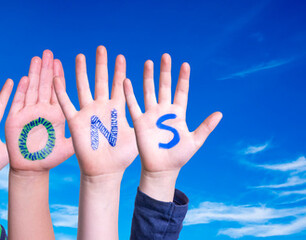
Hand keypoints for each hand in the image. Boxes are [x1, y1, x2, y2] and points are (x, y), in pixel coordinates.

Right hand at [6, 50, 73, 172]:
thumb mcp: (70, 147)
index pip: (58, 91)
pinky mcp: (15, 120)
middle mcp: (42, 111)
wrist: (31, 170)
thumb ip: (81, 134)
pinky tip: (24, 79)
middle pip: (44, 85)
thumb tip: (101, 126)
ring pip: (32, 89)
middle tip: (49, 52)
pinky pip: (18, 103)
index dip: (60, 76)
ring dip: (34, 74)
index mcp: (56, 114)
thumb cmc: (50, 159)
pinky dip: (21, 91)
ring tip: (37, 58)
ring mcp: (28, 114)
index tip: (63, 61)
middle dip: (46, 69)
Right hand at [54, 46, 137, 176]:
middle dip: (101, 64)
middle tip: (101, 48)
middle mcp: (102, 107)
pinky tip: (57, 79)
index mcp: (117, 108)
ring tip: (80, 56)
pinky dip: (61, 93)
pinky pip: (66, 105)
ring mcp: (88, 113)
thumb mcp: (139, 133)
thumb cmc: (123, 156)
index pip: (119, 84)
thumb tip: (167, 109)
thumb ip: (148, 118)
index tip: (120, 56)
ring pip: (83, 87)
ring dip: (81, 72)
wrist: (105, 170)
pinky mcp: (76, 122)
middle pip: (101, 81)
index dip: (120, 70)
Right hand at [124, 54, 221, 198]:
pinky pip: (133, 105)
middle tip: (165, 56)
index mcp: (178, 114)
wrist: (161, 169)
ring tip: (147, 63)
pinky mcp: (139, 122)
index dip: (183, 79)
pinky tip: (127, 81)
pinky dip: (130, 94)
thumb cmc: (179, 157)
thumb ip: (206, 126)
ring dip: (148, 77)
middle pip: (164, 87)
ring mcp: (151, 115)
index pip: (181, 91)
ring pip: (149, 91)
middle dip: (165, 72)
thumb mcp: (195, 141)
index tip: (184, 65)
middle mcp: (164, 111)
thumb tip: (220, 114)